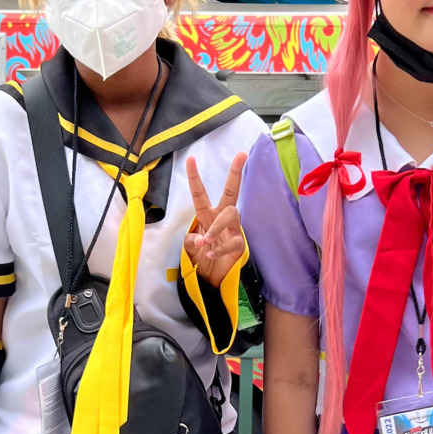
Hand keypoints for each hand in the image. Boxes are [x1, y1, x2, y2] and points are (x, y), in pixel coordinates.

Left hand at [184, 151, 245, 287]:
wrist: (211, 279)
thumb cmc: (201, 258)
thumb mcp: (190, 249)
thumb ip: (191, 240)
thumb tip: (200, 238)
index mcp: (206, 214)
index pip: (200, 193)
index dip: (194, 177)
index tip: (191, 158)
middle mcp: (221, 217)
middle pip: (231, 191)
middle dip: (235, 172)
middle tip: (242, 154)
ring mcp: (232, 229)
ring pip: (231, 215)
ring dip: (217, 227)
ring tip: (206, 240)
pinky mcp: (239, 244)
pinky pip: (233, 241)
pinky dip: (220, 248)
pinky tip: (210, 253)